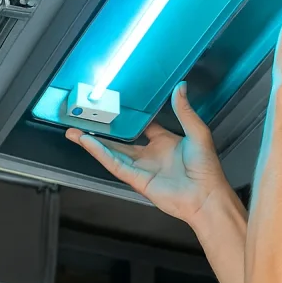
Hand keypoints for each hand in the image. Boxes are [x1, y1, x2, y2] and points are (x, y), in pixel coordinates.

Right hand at [66, 83, 231, 227]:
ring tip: (74, 132)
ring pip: (112, 153)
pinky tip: (89, 143)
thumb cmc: (206, 168)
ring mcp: (142, 168)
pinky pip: (115, 165)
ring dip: (93, 143)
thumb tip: (181, 87)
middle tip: (86, 120)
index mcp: (165, 142)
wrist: (206, 195)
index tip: (116, 105)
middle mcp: (151, 155)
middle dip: (102, 132)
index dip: (130, 118)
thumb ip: (184, 111)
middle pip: (120, 141)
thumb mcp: (197, 132)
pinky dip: (101, 154)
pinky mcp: (137, 180)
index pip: (144, 127)